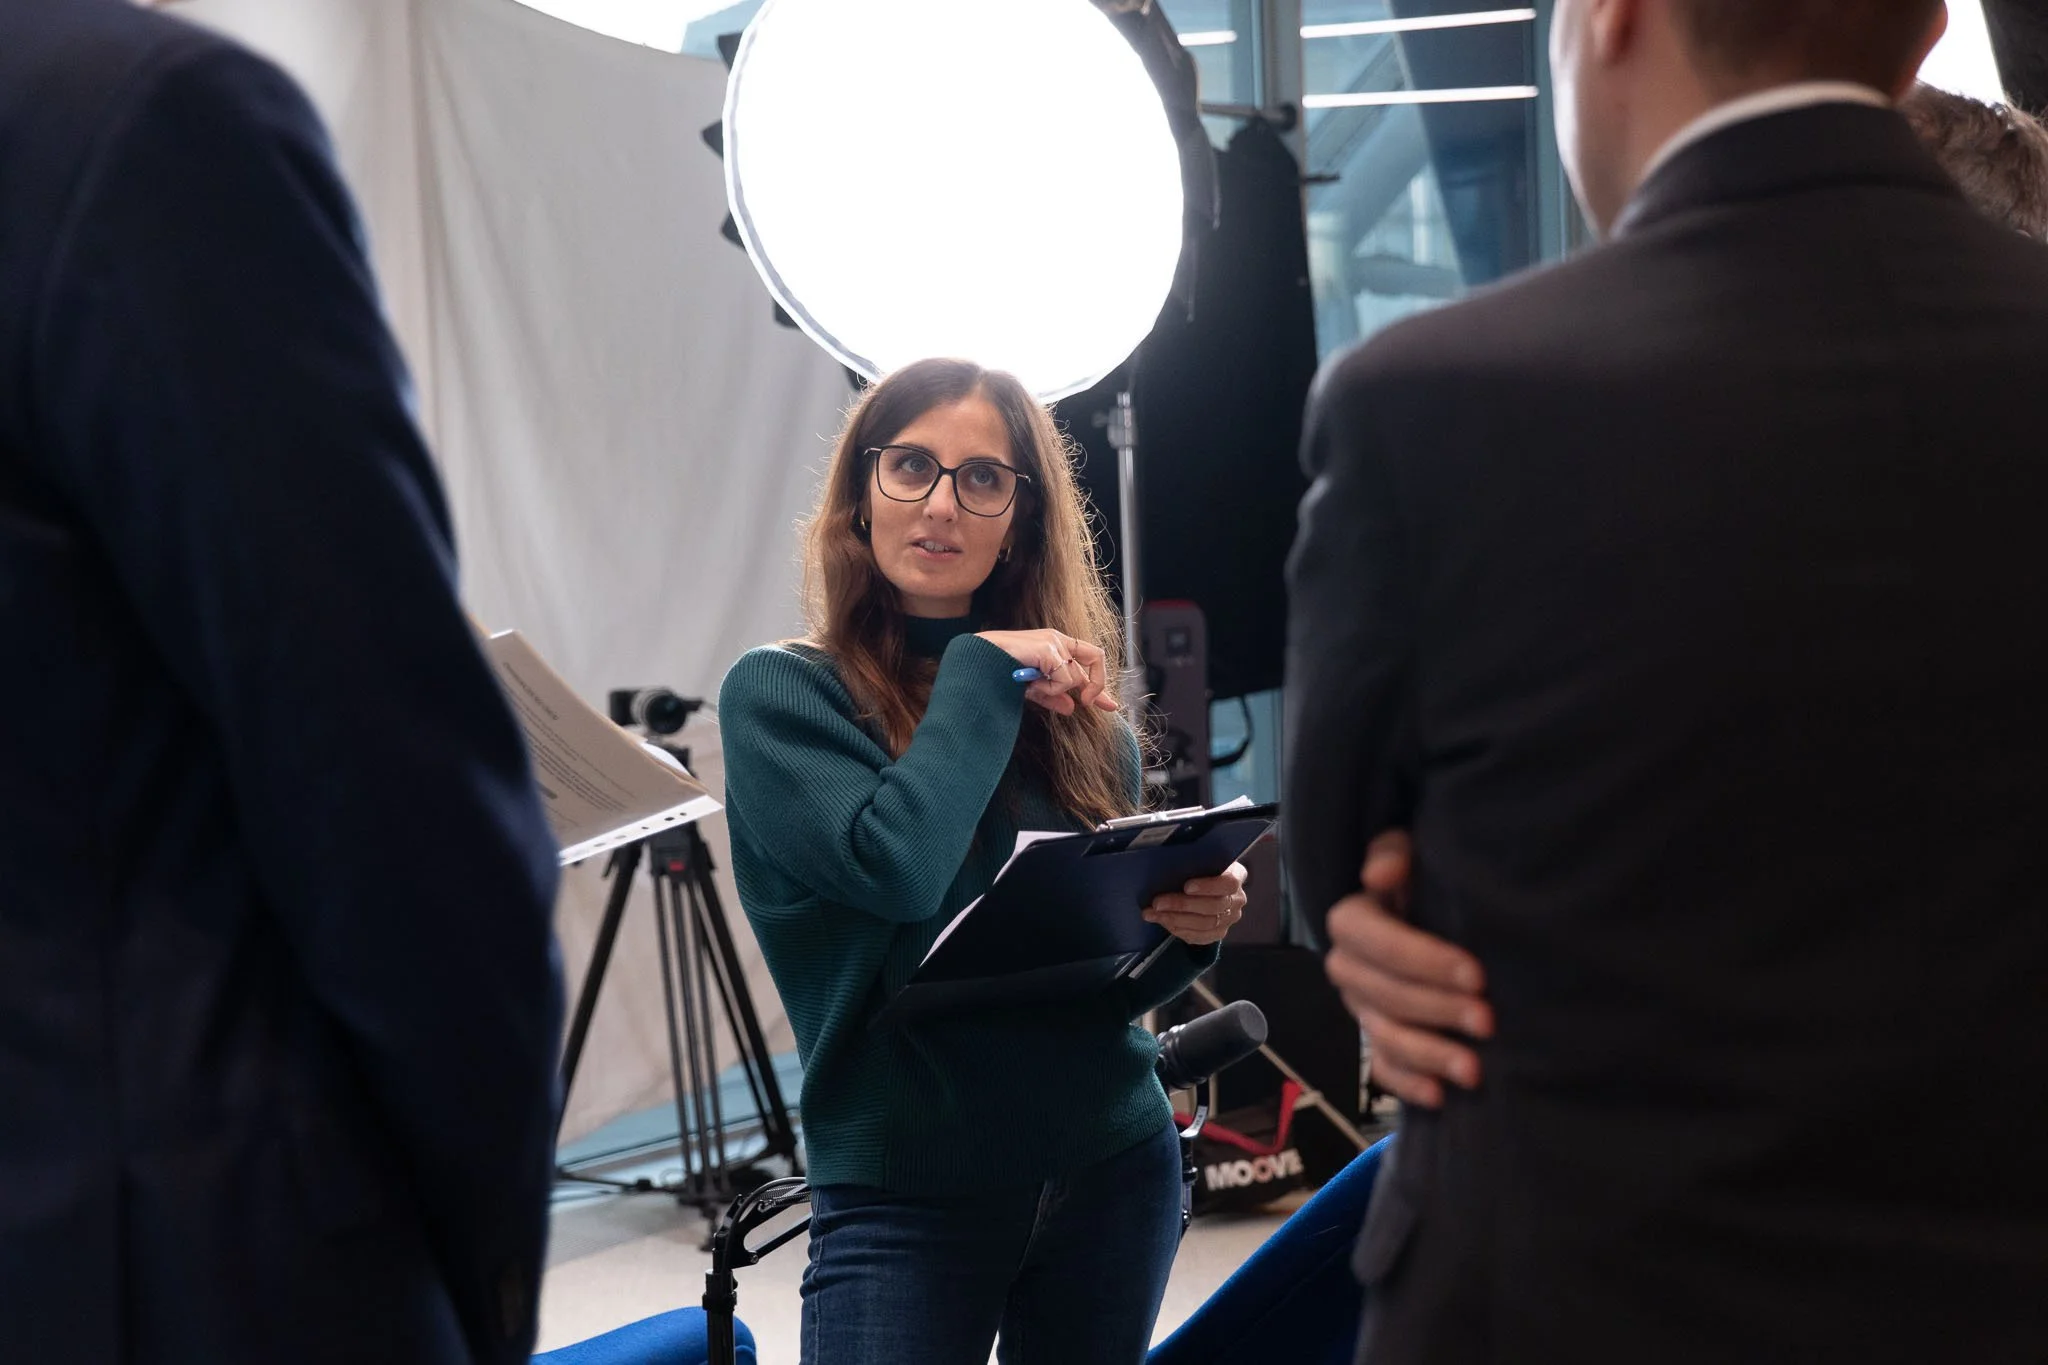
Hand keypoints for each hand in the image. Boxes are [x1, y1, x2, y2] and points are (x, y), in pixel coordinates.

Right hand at [975, 629, 1118, 714]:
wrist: (975, 662)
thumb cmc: (997, 671)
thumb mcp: (1030, 688)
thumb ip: (1052, 696)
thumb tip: (1071, 708)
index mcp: (1053, 645)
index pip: (1087, 663)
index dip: (1099, 686)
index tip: (1111, 706)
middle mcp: (1057, 639)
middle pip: (1094, 660)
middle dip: (1094, 687)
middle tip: (1085, 704)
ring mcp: (1053, 642)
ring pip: (1074, 677)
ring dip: (1055, 690)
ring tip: (1032, 688)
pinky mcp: (1048, 648)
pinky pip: (1063, 679)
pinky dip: (1049, 689)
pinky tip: (1030, 685)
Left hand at [1143, 861, 1247, 946]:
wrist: (1203, 884)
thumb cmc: (1198, 867)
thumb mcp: (1199, 859)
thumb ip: (1190, 862)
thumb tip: (1165, 865)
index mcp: (1236, 875)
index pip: (1229, 883)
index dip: (1208, 886)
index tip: (1186, 887)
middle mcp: (1237, 899)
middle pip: (1213, 906)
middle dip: (1182, 905)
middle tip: (1157, 903)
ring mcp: (1229, 918)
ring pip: (1204, 924)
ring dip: (1175, 919)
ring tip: (1153, 913)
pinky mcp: (1218, 933)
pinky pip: (1199, 937)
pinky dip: (1178, 930)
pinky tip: (1162, 922)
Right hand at [1323, 831, 1492, 1108]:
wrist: (1440, 915)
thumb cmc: (1430, 881)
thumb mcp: (1415, 852)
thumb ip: (1396, 853)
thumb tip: (1381, 874)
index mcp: (1353, 920)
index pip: (1371, 939)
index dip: (1420, 959)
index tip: (1475, 973)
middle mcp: (1349, 968)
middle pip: (1383, 994)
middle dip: (1436, 1010)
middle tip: (1489, 1020)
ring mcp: (1362, 1010)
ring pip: (1384, 1037)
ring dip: (1429, 1056)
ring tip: (1476, 1071)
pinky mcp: (1377, 1042)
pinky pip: (1383, 1070)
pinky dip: (1409, 1085)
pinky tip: (1441, 1097)